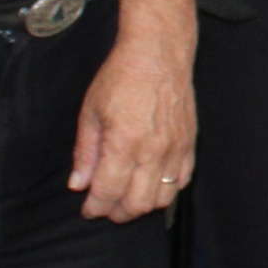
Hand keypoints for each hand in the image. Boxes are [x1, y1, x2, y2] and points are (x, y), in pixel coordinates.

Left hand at [70, 25, 195, 221]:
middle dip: (117, 212)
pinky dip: (167, 190)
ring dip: (142, 205)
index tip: (87, 209)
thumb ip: (85, 153)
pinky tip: (152, 183)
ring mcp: (175, 149)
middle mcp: (153, 151)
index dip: (95, 207)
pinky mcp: (189, 143)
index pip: (108, 191)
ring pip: (163, 198)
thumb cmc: (121, 77)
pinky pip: (183, 180)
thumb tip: (78, 184)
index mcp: (123, 143)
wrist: (158, 54)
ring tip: (127, 197)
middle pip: (137, 203)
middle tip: (105, 206)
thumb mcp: (91, 112)